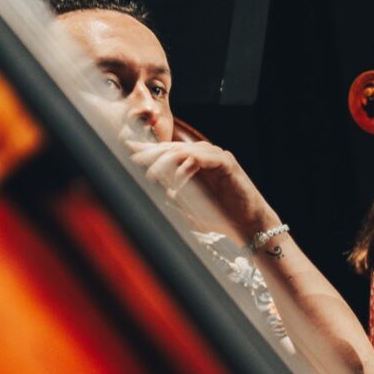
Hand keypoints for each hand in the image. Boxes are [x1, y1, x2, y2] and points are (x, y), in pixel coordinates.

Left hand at [126, 139, 272, 240]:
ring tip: (150, 177)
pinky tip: (175, 185)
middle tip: (131, 160)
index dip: (146, 149)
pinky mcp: (226, 162)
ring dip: (164, 163)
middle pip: (171, 147)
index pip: (167, 150)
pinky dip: (185, 170)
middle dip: (150, 153)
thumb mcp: (186, 206)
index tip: (126, 149)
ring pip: (183, 151)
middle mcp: (205, 154)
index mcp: (195, 162)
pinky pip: (200, 159)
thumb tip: (145, 192)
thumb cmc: (220, 216)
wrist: (248, 225)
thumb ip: (168, 196)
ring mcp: (216, 156)